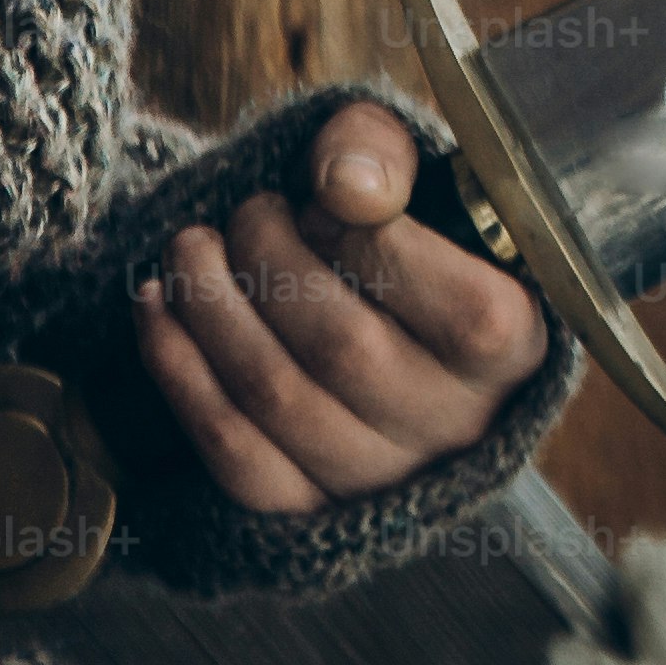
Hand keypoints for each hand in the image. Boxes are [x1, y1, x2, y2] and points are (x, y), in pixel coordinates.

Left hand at [131, 101, 554, 515]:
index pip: (435, 292)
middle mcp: (456, 423)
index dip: (350, 231)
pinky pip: (233, 453)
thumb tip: (346, 187)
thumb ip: (384, 153)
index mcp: (509, 343)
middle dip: (265, 258)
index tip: (320, 201)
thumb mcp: (414, 175)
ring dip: (207, 307)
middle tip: (247, 213)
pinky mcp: (311, 511)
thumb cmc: (412, 243)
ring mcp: (381, 477)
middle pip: (339, 346)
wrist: (401, 338)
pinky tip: (156, 308)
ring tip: (189, 249)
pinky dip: (178, 372)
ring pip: (276, 398)